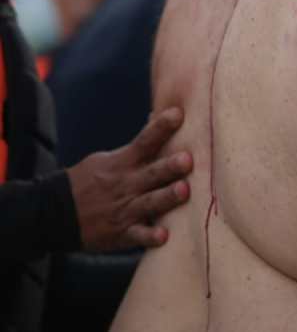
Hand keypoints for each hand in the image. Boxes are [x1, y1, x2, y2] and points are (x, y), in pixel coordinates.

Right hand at [66, 107, 192, 251]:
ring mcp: (124, 209)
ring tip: (183, 191)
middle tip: (187, 159)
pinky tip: (163, 237)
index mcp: (123, 163)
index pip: (144, 141)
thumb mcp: (106, 160)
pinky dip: (149, 237)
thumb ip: (136, 147)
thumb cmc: (86, 182)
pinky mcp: (121, 233)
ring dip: (166, 197)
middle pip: (151, 173)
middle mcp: (126, 185)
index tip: (178, 114)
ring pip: (149, 202)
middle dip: (169, 166)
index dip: (161, 127)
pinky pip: (137, 236)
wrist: (53, 214)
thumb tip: (158, 121)